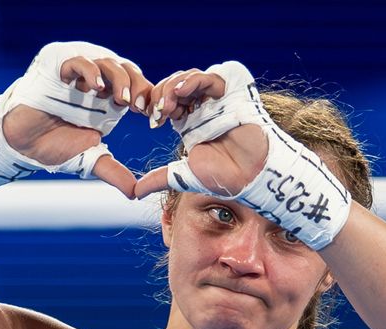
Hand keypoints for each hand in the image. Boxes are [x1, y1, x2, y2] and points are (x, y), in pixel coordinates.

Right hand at [3, 54, 152, 197]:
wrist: (21, 143)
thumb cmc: (54, 146)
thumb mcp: (90, 159)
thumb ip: (114, 172)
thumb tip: (135, 193)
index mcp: (110, 100)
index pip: (138, 89)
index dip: (149, 99)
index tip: (154, 118)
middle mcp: (99, 84)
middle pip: (129, 71)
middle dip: (139, 87)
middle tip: (139, 107)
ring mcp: (80, 73)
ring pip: (108, 62)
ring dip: (119, 79)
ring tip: (121, 99)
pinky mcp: (59, 67)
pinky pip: (79, 60)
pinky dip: (90, 70)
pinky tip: (96, 86)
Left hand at [134, 70, 268, 199]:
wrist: (251, 176)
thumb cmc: (224, 177)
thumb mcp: (183, 175)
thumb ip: (159, 178)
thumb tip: (134, 192)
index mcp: (189, 121)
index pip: (166, 101)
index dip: (155, 106)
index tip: (152, 121)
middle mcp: (202, 107)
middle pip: (174, 85)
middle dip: (161, 95)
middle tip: (157, 112)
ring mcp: (217, 99)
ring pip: (190, 78)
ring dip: (173, 87)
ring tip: (167, 105)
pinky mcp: (233, 93)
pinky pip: (211, 77)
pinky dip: (194, 80)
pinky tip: (182, 91)